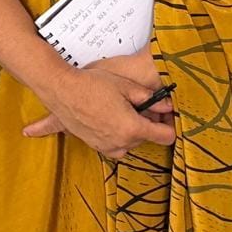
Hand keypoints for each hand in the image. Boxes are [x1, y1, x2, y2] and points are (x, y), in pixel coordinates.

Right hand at [24, 54, 176, 159]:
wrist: (61, 90)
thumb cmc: (91, 85)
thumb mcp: (126, 86)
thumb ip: (150, 99)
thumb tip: (166, 105)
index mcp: (132, 128)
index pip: (165, 137)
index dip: (170, 126)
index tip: (167, 118)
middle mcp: (121, 143)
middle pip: (146, 138)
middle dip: (146, 123)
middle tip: (139, 104)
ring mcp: (107, 146)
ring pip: (131, 142)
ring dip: (131, 130)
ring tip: (121, 109)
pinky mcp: (96, 146)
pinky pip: (115, 145)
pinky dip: (117, 135)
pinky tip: (110, 118)